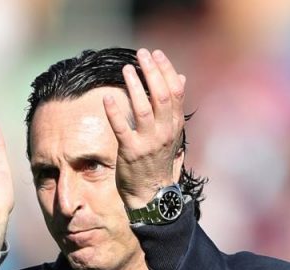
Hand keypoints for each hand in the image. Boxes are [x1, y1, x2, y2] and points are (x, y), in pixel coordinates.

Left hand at [103, 48, 185, 207]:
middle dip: (152, 71)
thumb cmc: (160, 162)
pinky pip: (122, 128)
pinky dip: (114, 112)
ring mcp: (148, 142)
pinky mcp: (130, 152)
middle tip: (141, 54)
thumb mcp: (173, 133)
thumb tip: (181, 78)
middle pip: (161, 95)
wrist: (153, 195)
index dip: (166, 70)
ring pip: (143, 108)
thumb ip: (175, 107)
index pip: (176, 92)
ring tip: (127, 69)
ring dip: (135, 86)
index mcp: (175, 126)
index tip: (157, 54)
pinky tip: (107, 98)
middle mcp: (164, 132)